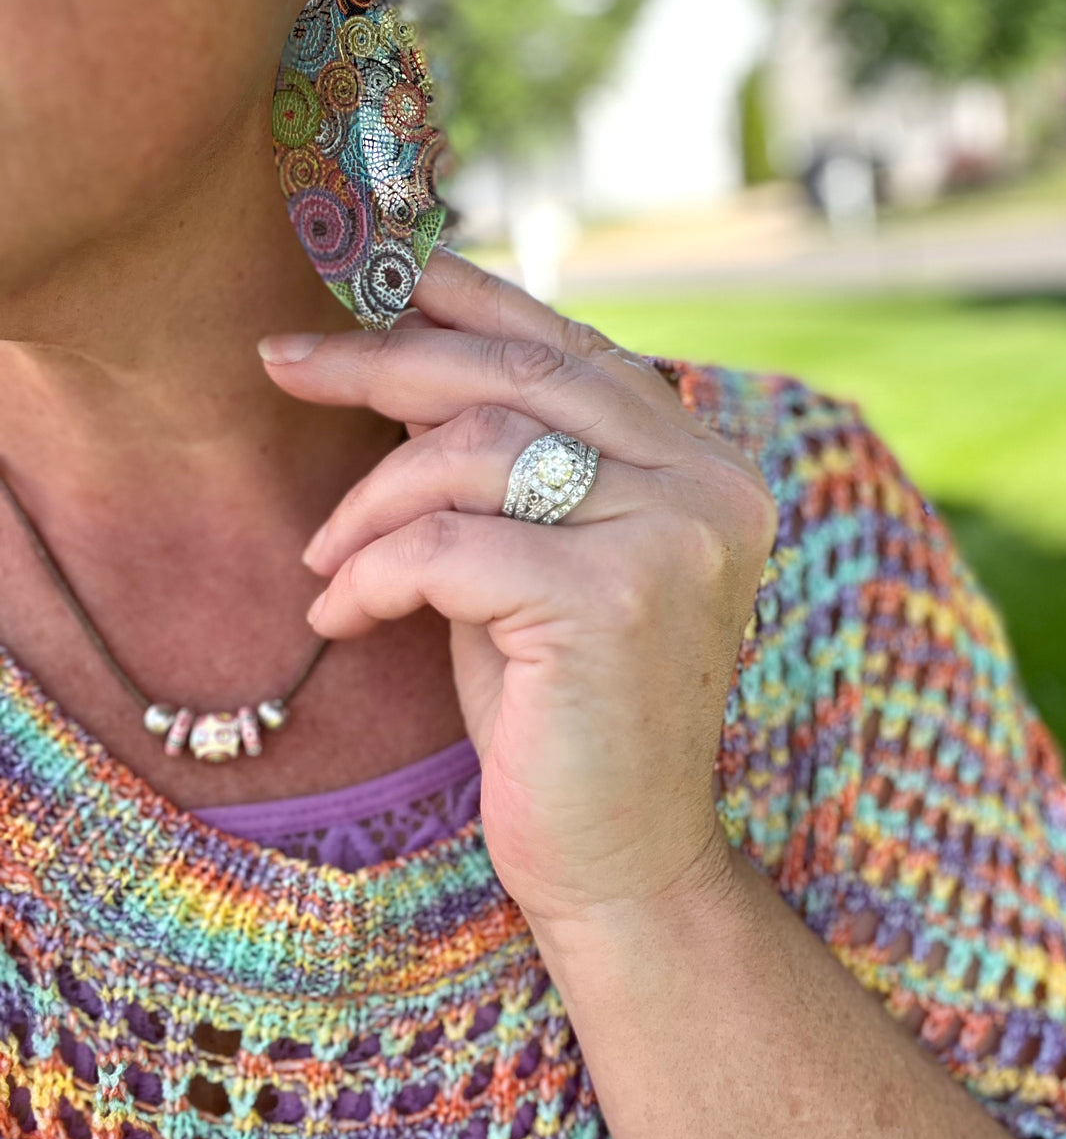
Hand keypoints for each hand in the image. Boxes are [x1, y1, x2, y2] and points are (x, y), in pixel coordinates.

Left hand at [259, 250, 777, 929]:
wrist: (621, 861)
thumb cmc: (564, 714)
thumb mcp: (537, 562)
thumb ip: (508, 465)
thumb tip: (408, 359)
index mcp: (706, 466)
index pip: (575, 349)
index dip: (472, 299)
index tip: (376, 277)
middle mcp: (707, 486)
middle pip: (518, 375)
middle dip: (385, 361)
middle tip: (286, 362)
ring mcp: (669, 538)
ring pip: (471, 451)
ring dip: (369, 501)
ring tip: (327, 560)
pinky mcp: (609, 601)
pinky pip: (443, 546)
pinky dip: (371, 572)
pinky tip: (341, 612)